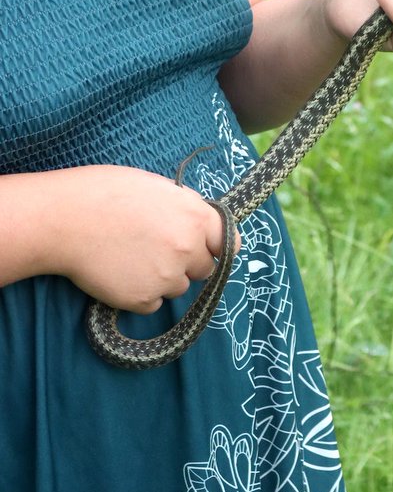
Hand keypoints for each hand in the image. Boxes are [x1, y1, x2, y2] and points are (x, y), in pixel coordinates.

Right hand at [52, 165, 239, 314]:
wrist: (65, 219)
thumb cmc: (107, 193)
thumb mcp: (158, 188)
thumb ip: (185, 209)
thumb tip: (198, 225)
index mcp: (196, 217)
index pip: (229, 244)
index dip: (217, 246)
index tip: (208, 249)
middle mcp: (188, 249)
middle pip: (204, 269)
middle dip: (187, 262)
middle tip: (157, 248)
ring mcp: (166, 278)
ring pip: (177, 287)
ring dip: (163, 278)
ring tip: (132, 257)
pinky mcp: (142, 299)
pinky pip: (152, 303)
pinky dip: (140, 294)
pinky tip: (121, 272)